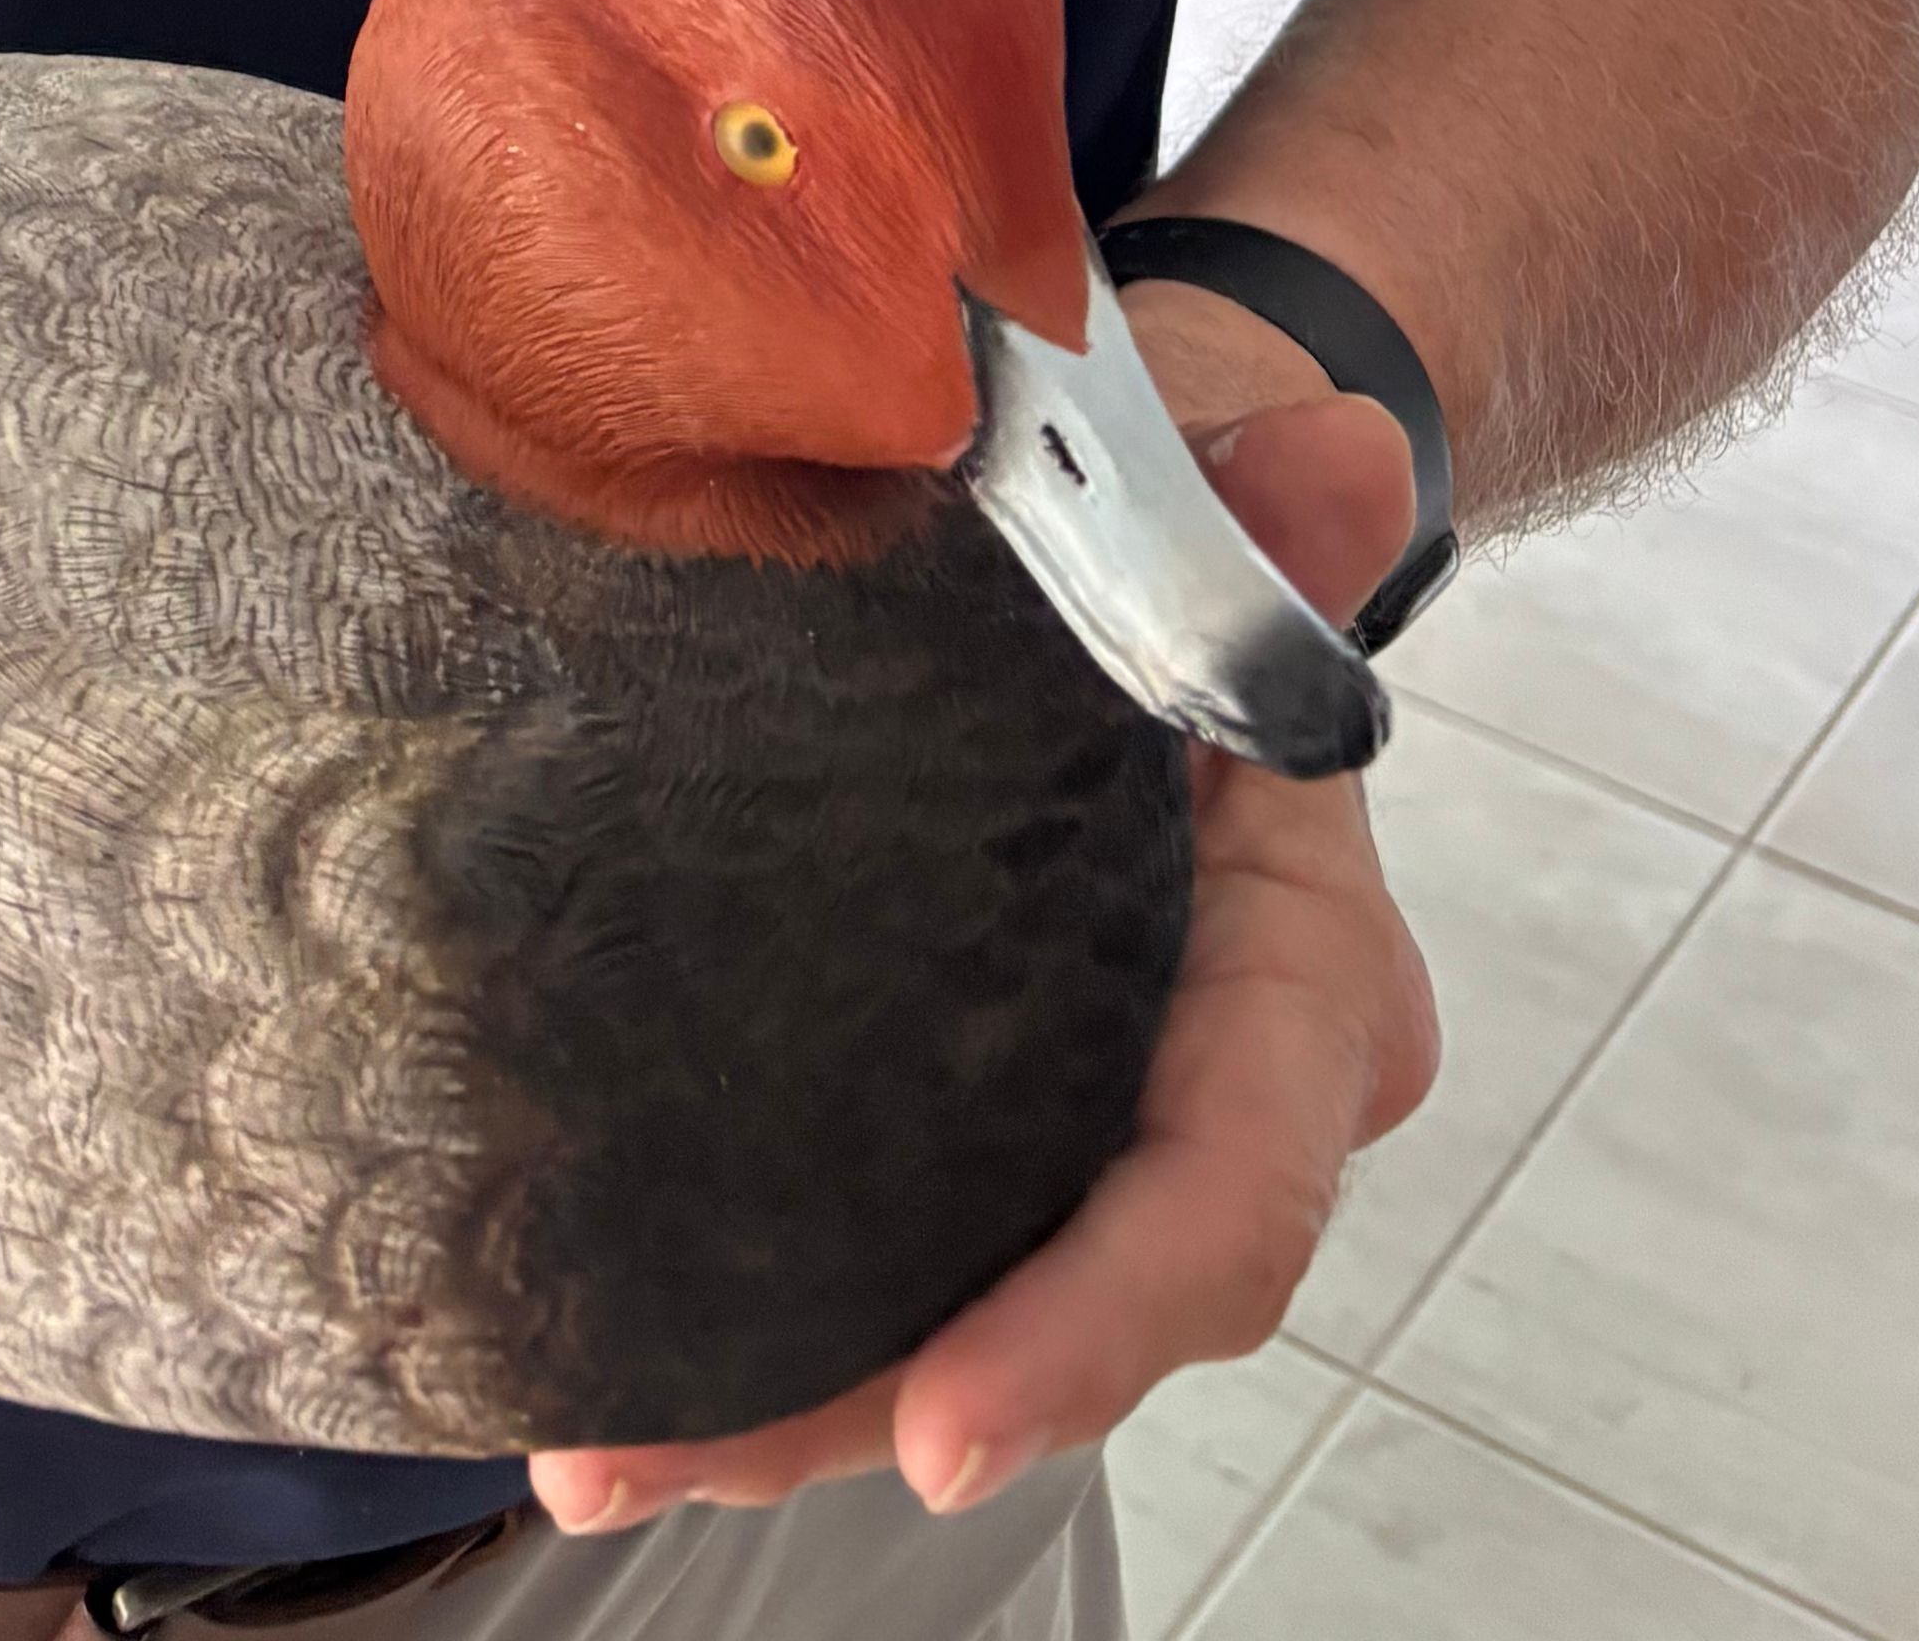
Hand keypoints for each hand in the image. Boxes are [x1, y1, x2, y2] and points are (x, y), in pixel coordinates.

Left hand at [527, 388, 1433, 1534]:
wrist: (1135, 504)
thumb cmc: (1160, 510)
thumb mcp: (1193, 493)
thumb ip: (1263, 509)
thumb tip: (1336, 464)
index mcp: (1300, 972)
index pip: (1224, 1190)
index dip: (1095, 1323)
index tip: (943, 1426)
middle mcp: (1212, 1085)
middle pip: (1072, 1306)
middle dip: (871, 1408)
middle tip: (649, 1454)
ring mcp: (1090, 1111)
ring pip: (968, 1311)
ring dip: (785, 1401)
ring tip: (581, 1446)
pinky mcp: (977, 1102)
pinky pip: (900, 1238)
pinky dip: (771, 1313)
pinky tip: (601, 1364)